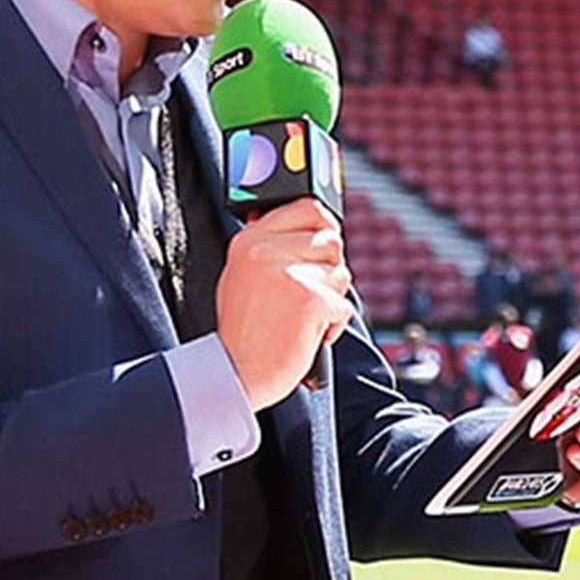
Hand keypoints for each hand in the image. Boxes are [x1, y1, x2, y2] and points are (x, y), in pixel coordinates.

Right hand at [215, 200, 352, 407]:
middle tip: (309, 293)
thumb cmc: (243, 330)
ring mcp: (289, 273)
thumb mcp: (241, 275)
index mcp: (249, 240)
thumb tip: (308, 221)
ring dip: (331, 298)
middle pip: (330, 240)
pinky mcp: (310, 299)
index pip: (306, 207)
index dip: (323, 225)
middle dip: (328, 269)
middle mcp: (266, 250)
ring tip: (301, 316)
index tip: (324, 239)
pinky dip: (333, 325)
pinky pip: (343, 304)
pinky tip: (308, 334)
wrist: (236, 372)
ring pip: (340, 272)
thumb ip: (270, 247)